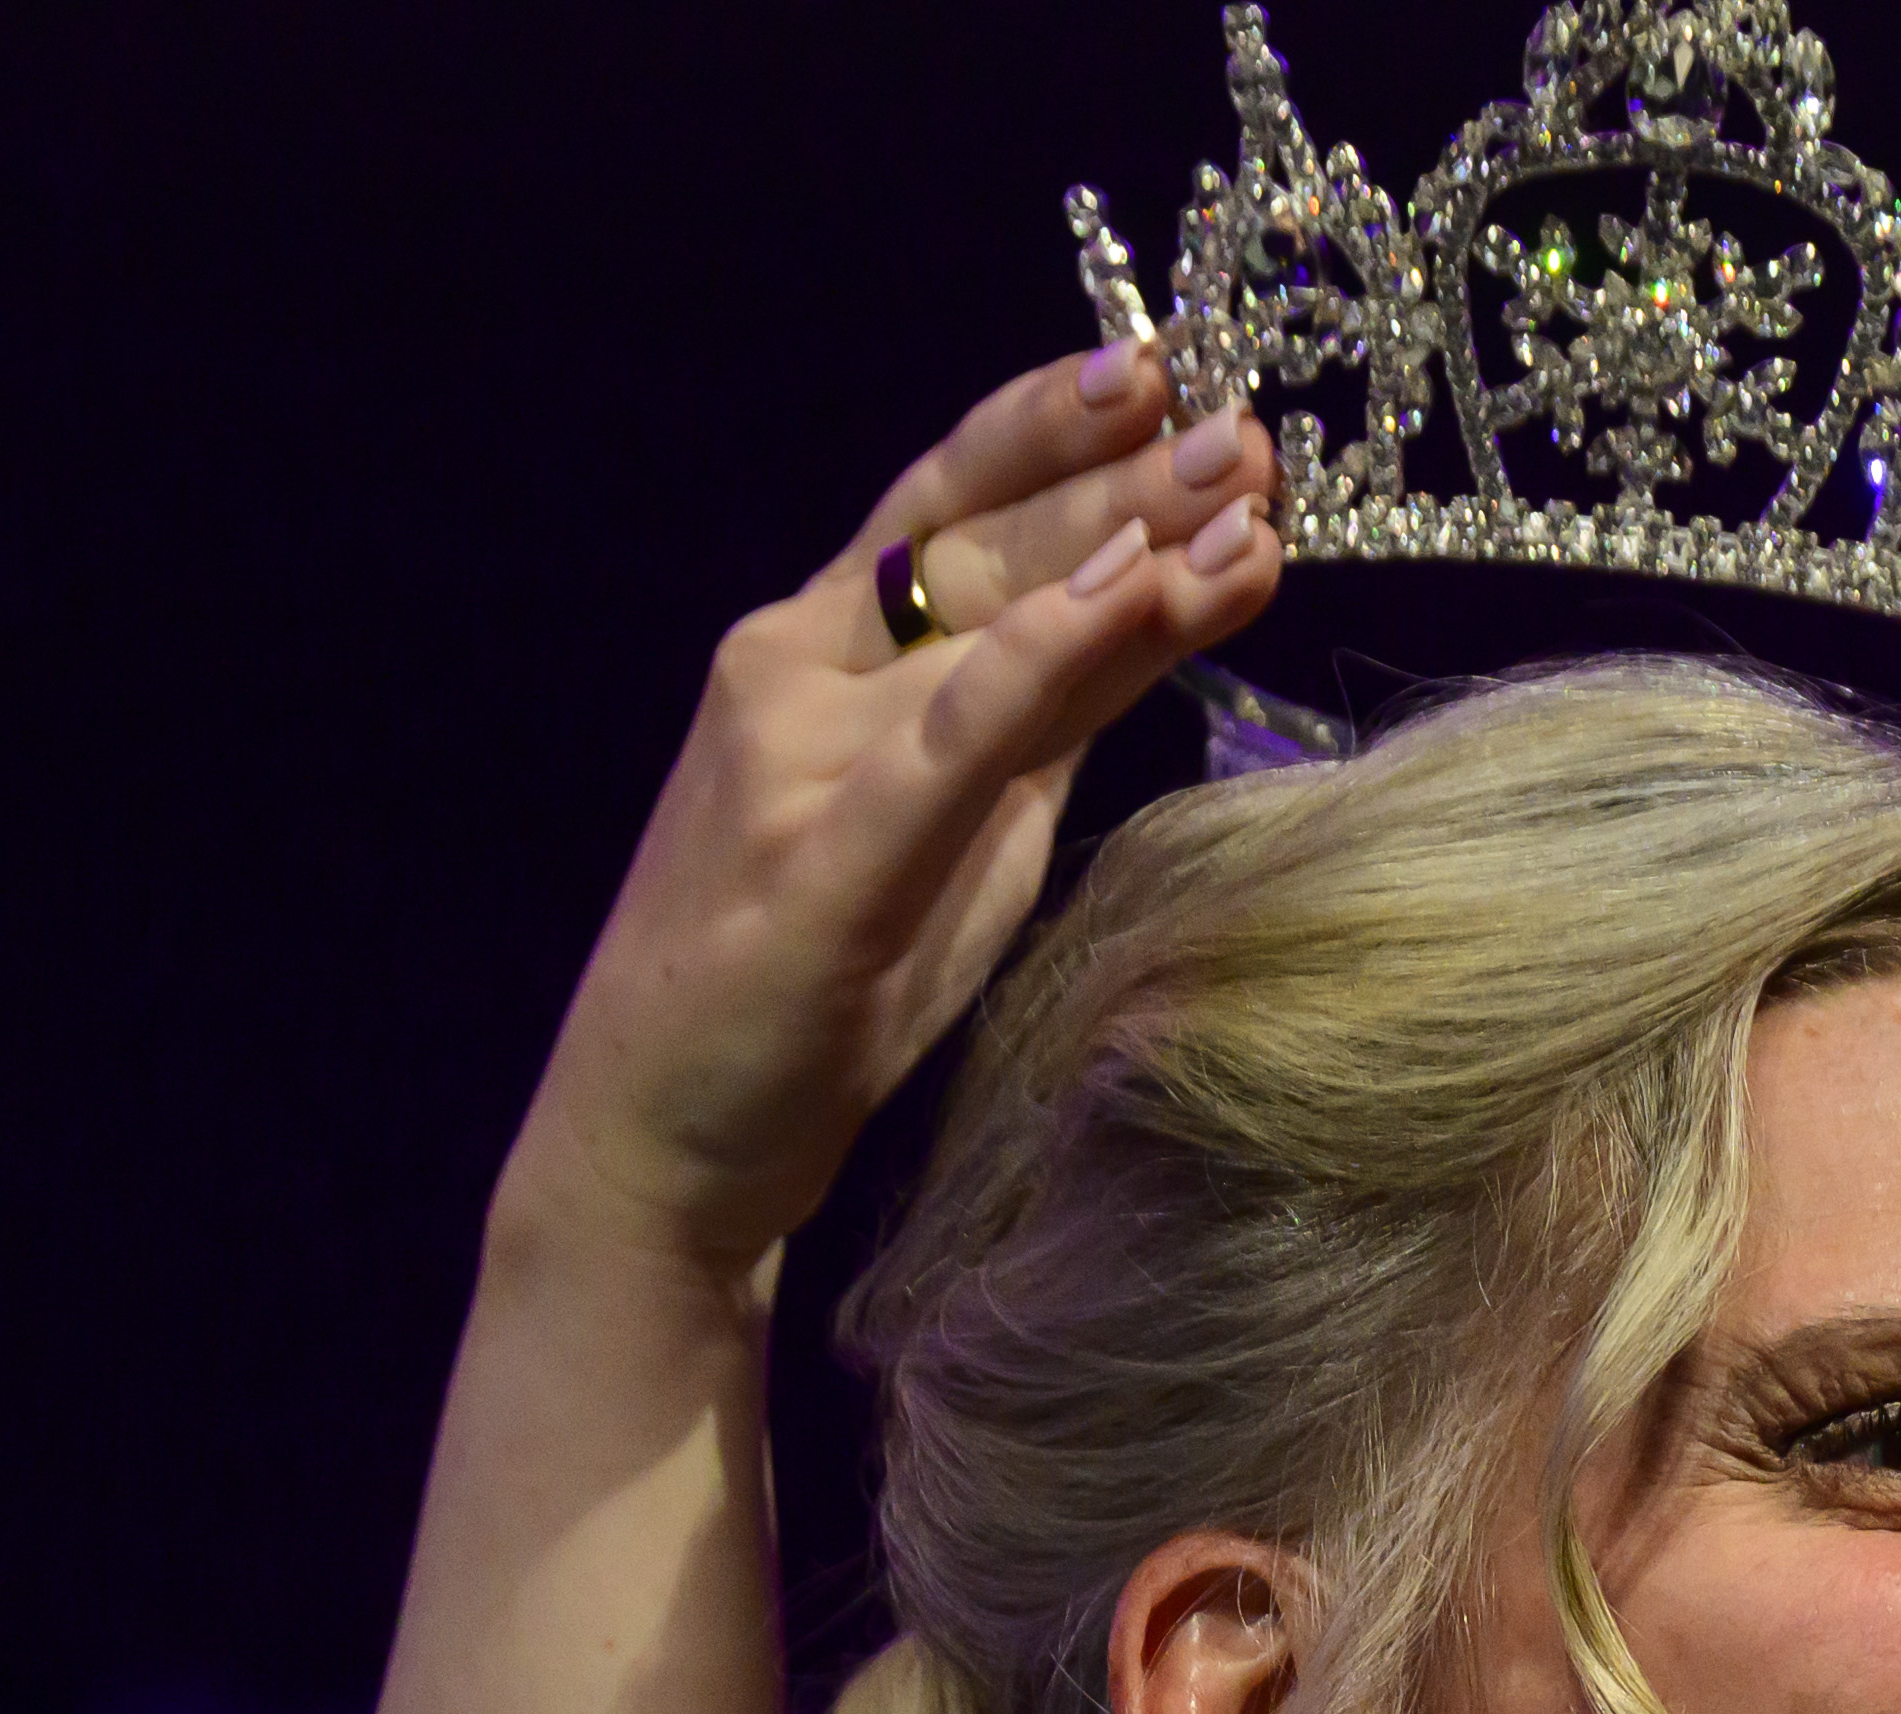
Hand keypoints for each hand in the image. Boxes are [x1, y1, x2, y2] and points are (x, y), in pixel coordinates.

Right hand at [507, 349, 1291, 1284]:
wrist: (656, 1139)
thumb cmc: (809, 993)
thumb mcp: (953, 834)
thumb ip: (1032, 726)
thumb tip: (1145, 619)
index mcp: (816, 656)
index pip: (950, 512)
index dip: (1060, 438)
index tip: (1178, 386)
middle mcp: (796, 672)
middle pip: (975, 540)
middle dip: (1116, 471)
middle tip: (1245, 424)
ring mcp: (797, 756)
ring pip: (977, 620)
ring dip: (1119, 543)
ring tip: (1241, 494)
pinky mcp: (822, 861)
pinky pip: (951, 739)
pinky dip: (1046, 654)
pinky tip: (1130, 590)